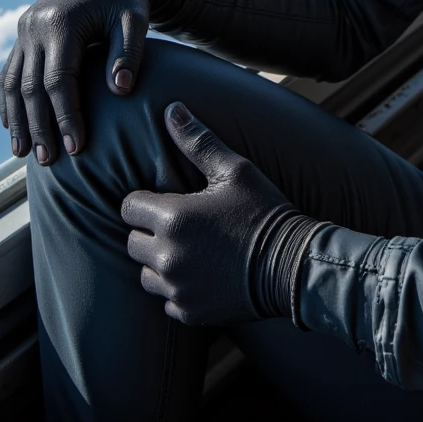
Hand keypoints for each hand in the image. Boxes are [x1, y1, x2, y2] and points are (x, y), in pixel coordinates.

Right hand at [0, 0, 149, 163]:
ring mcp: (25, 29)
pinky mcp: (23, 32)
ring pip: (12, 82)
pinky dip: (8, 99)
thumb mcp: (136, 20)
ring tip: (22, 153)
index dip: (66, 116)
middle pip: (30, 87)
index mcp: (62, 23)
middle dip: (38, 127)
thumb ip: (129, 53)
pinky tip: (11, 125)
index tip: (77, 147)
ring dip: (16, 120)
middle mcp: (35, 26)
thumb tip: (121, 91)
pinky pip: (9, 71)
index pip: (59, 81)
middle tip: (47, 161)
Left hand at [122, 104, 318, 325]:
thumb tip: (172, 109)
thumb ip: (197, 141)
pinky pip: (167, 300)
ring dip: (160, 262)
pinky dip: (178, 289)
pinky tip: (203, 274)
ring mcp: (177, 288)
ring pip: (145, 274)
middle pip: (132, 242)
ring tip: (190, 249)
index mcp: (172, 218)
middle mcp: (167, 257)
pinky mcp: (190, 312)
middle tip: (181, 223)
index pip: (128, 208)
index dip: (145, 201)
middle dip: (150, 231)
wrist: (293, 265)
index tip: (166, 199)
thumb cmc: (264, 211)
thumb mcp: (234, 170)